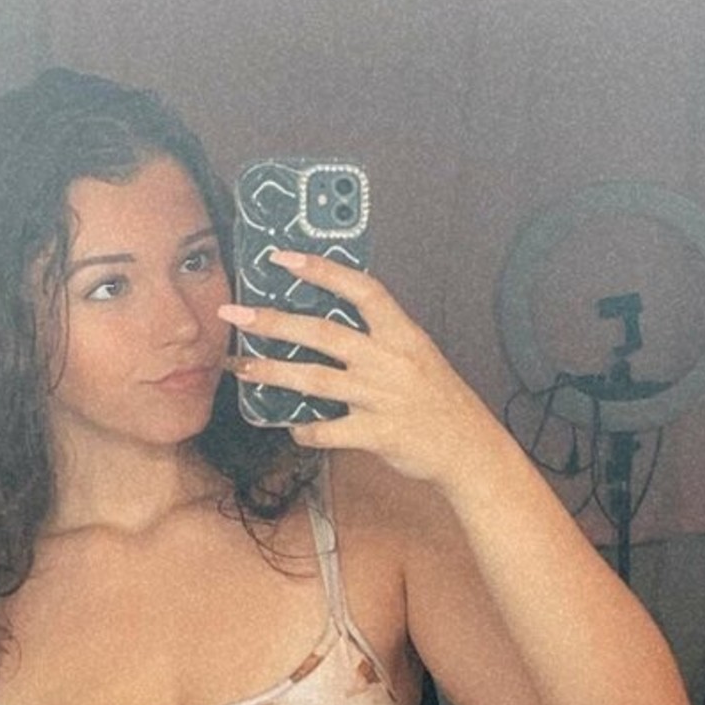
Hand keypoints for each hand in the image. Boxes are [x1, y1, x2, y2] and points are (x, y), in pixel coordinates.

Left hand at [217, 249, 501, 490]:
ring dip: (273, 372)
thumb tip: (333, 321)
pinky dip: (305, 430)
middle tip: (234, 314)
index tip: (282, 257)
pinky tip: (290, 428)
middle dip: (274, 321)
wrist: (470, 447)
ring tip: (240, 367)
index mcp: (402, 334)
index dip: (322, 270)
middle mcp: (389, 360)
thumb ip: (381, 337)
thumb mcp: (418, 354)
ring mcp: (382, 397)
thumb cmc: (439, 399)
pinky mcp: (377, 434)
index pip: (361, 290)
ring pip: (316, 380)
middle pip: (323, 333)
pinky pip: (329, 431)